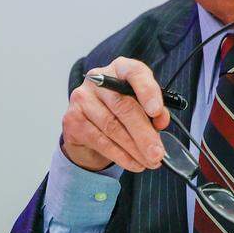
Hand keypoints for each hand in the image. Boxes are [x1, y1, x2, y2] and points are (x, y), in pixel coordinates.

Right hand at [61, 57, 170, 172]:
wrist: (91, 124)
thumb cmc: (123, 110)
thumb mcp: (143, 105)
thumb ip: (155, 110)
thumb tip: (161, 121)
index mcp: (121, 69)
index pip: (135, 73)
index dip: (147, 92)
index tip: (157, 111)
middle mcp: (99, 79)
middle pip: (123, 107)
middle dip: (144, 134)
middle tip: (158, 153)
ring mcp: (82, 98)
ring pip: (112, 127)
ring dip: (134, 149)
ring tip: (150, 162)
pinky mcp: (72, 119)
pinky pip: (100, 140)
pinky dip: (120, 155)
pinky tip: (134, 163)